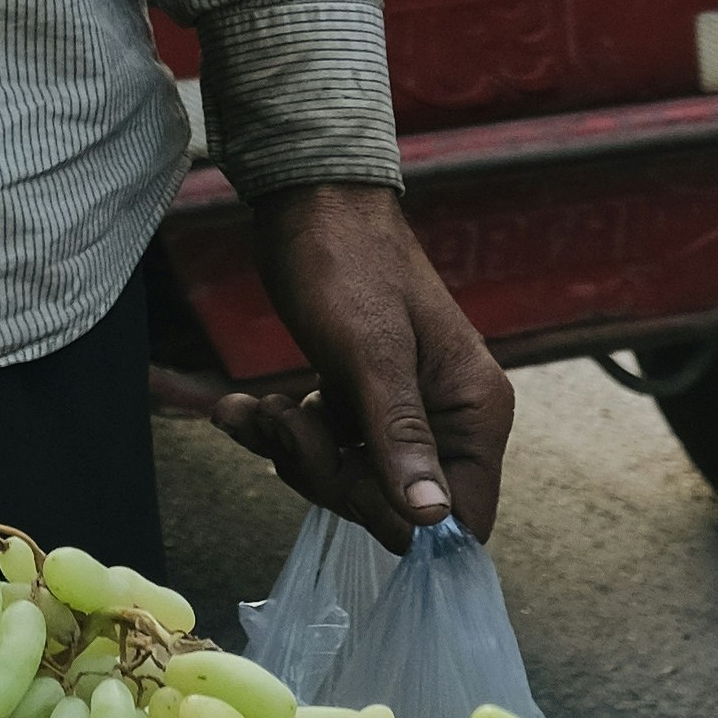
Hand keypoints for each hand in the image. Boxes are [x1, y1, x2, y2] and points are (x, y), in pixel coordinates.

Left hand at [204, 182, 510, 548]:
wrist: (305, 196)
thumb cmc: (345, 259)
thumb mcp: (369, 351)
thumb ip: (400, 435)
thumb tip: (434, 521)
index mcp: (475, 409)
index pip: (460, 516)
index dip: (394, 513)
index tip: (342, 477)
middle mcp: (449, 418)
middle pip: (394, 504)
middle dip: (328, 473)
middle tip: (284, 423)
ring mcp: (403, 411)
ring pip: (350, 479)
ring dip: (295, 451)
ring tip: (260, 407)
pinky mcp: (360, 401)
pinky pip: (324, 446)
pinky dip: (282, 433)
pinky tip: (243, 407)